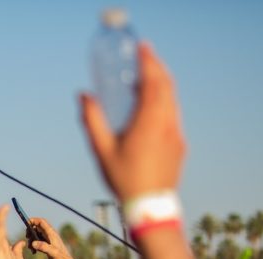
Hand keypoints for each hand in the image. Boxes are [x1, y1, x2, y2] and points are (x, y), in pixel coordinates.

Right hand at [27, 218, 74, 258]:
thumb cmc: (60, 258)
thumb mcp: (52, 252)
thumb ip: (43, 247)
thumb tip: (33, 243)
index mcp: (51, 233)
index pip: (41, 222)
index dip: (33, 220)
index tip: (26, 224)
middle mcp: (50, 234)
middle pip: (37, 227)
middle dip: (30, 231)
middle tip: (27, 238)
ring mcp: (48, 239)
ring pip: (36, 234)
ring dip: (31, 239)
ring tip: (30, 248)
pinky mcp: (47, 244)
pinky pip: (38, 241)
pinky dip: (34, 244)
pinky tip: (34, 252)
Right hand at [80, 42, 184, 201]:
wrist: (151, 207)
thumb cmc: (124, 180)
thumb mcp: (102, 150)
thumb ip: (92, 120)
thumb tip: (84, 96)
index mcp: (149, 122)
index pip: (152, 82)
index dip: (147, 62)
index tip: (141, 48)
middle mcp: (167, 124)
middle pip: (166, 86)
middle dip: (156, 67)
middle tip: (144, 56)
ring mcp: (176, 134)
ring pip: (172, 100)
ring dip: (161, 84)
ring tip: (147, 77)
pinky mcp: (179, 145)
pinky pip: (173, 115)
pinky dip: (164, 102)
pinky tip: (153, 107)